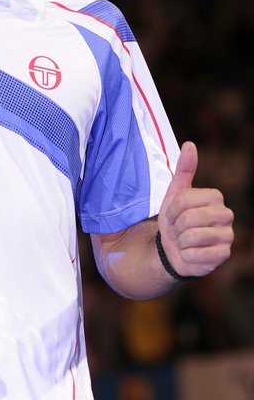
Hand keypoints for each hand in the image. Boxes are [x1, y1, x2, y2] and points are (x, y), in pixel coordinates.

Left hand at [158, 141, 233, 278]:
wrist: (174, 248)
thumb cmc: (175, 218)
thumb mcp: (175, 193)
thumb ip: (184, 169)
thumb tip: (190, 144)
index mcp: (216, 197)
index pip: (184, 200)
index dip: (172, 209)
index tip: (173, 213)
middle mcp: (227, 215)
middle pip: (189, 218)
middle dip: (176, 226)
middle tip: (178, 229)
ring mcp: (228, 236)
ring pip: (192, 237)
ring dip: (180, 241)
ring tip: (184, 240)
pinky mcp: (223, 255)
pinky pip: (196, 254)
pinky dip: (186, 255)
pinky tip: (190, 253)